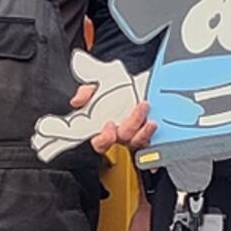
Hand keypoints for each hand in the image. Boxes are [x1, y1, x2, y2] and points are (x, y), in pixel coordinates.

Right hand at [31, 51, 154, 160]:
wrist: (132, 88)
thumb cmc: (113, 92)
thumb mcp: (95, 88)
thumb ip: (85, 93)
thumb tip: (77, 100)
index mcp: (102, 129)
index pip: (99, 143)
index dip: (104, 139)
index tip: (109, 125)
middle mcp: (118, 135)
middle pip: (123, 138)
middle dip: (132, 124)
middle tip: (140, 106)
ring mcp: (133, 137)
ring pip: (138, 141)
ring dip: (145, 130)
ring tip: (149, 113)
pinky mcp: (147, 134)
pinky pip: (150, 140)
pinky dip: (153, 135)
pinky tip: (154, 123)